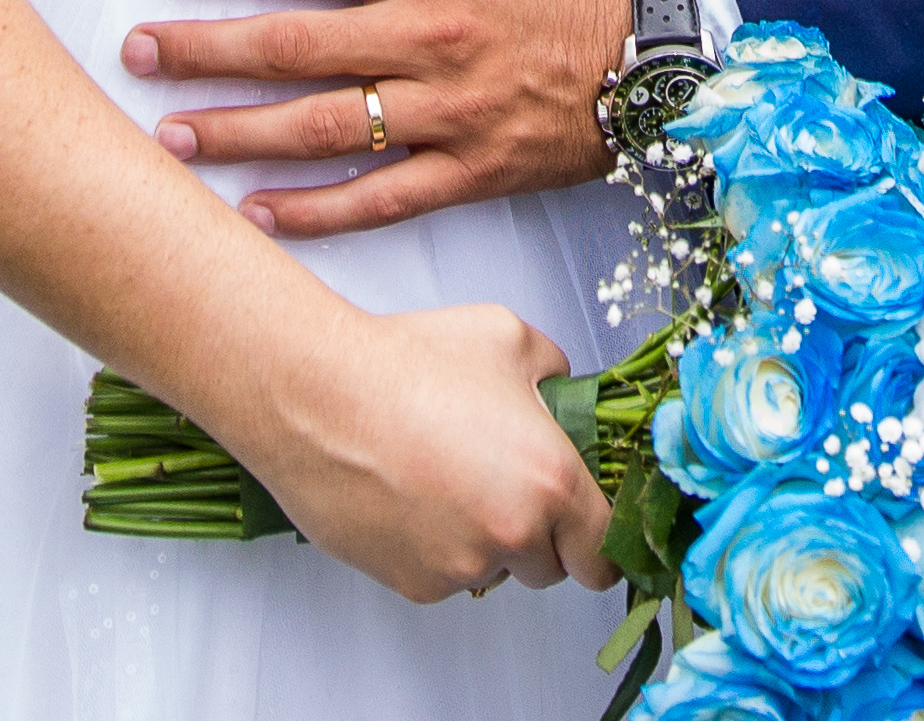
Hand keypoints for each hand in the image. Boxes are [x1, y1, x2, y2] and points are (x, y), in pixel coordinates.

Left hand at [126, 0, 623, 239]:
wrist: (668, 40)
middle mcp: (430, 35)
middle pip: (292, 45)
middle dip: (205, 50)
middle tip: (140, 53)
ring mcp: (450, 110)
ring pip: (323, 128)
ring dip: (239, 133)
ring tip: (171, 138)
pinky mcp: (474, 169)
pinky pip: (383, 198)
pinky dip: (318, 211)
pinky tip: (258, 214)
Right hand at [221, 302, 613, 602]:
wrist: (318, 395)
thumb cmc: (408, 363)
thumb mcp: (510, 340)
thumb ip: (558, 379)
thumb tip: (562, 404)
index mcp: (551, 480)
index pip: (605, 552)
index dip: (598, 540)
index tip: (585, 529)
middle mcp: (513, 535)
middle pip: (552, 568)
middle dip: (539, 534)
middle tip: (502, 481)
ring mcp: (460, 567)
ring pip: (496, 571)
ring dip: (485, 541)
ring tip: (445, 477)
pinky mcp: (413, 583)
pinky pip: (444, 576)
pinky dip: (436, 548)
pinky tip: (411, 495)